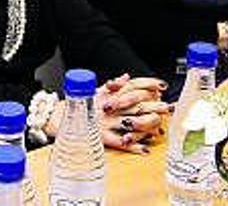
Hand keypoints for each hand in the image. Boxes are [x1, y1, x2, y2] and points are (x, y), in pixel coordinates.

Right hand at [43, 74, 171, 153]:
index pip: (131, 85)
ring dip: (147, 124)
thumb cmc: (80, 106)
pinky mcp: (102, 137)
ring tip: (159, 125)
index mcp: (109, 94)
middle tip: (168, 107)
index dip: (148, 84)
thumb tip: (126, 77)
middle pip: (136, 104)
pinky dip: (133, 146)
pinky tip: (145, 149)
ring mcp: (106, 122)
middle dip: (154, 106)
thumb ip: (113, 85)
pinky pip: (120, 143)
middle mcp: (109, 107)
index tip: (161, 86)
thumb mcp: (96, 92)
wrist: (59, 119)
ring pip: (131, 122)